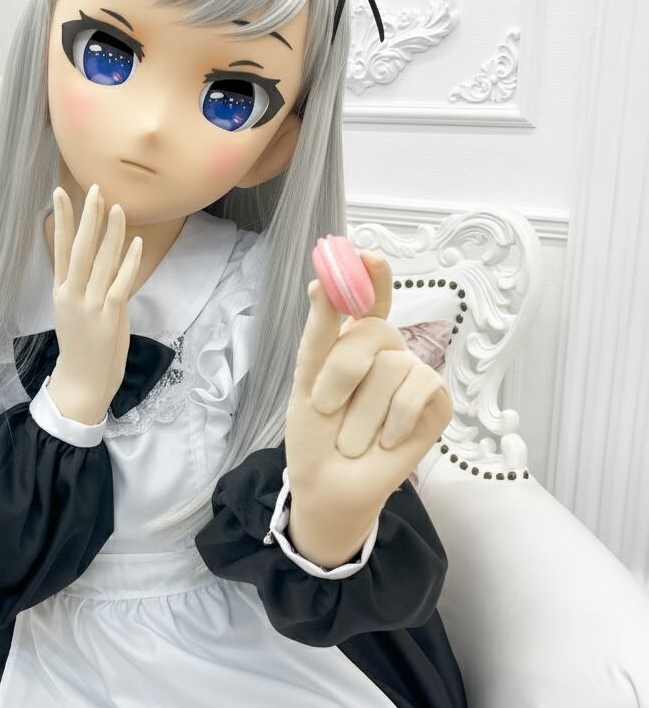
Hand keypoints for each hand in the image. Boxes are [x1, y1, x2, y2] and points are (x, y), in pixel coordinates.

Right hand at [45, 183, 143, 424]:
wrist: (82, 382)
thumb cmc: (83, 347)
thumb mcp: (74, 311)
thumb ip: (84, 285)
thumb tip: (100, 259)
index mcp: (62, 291)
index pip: (61, 248)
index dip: (62, 219)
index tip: (60, 192)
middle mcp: (72, 294)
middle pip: (80, 248)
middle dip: (88, 217)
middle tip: (95, 189)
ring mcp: (90, 305)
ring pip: (101, 261)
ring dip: (111, 233)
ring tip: (118, 207)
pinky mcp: (108, 316)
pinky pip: (120, 283)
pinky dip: (128, 262)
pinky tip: (136, 243)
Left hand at [284, 251, 453, 566]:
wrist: (330, 486)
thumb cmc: (314, 433)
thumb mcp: (306, 380)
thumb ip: (319, 331)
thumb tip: (322, 282)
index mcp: (353, 340)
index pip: (368, 297)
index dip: (372, 275)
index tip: (367, 255)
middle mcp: (387, 351)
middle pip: (374, 332)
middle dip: (342, 371)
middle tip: (324, 406)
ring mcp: (413, 374)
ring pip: (393, 367)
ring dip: (362, 412)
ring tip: (353, 437)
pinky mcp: (436, 402)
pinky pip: (420, 390)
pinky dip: (395, 420)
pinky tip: (385, 440)